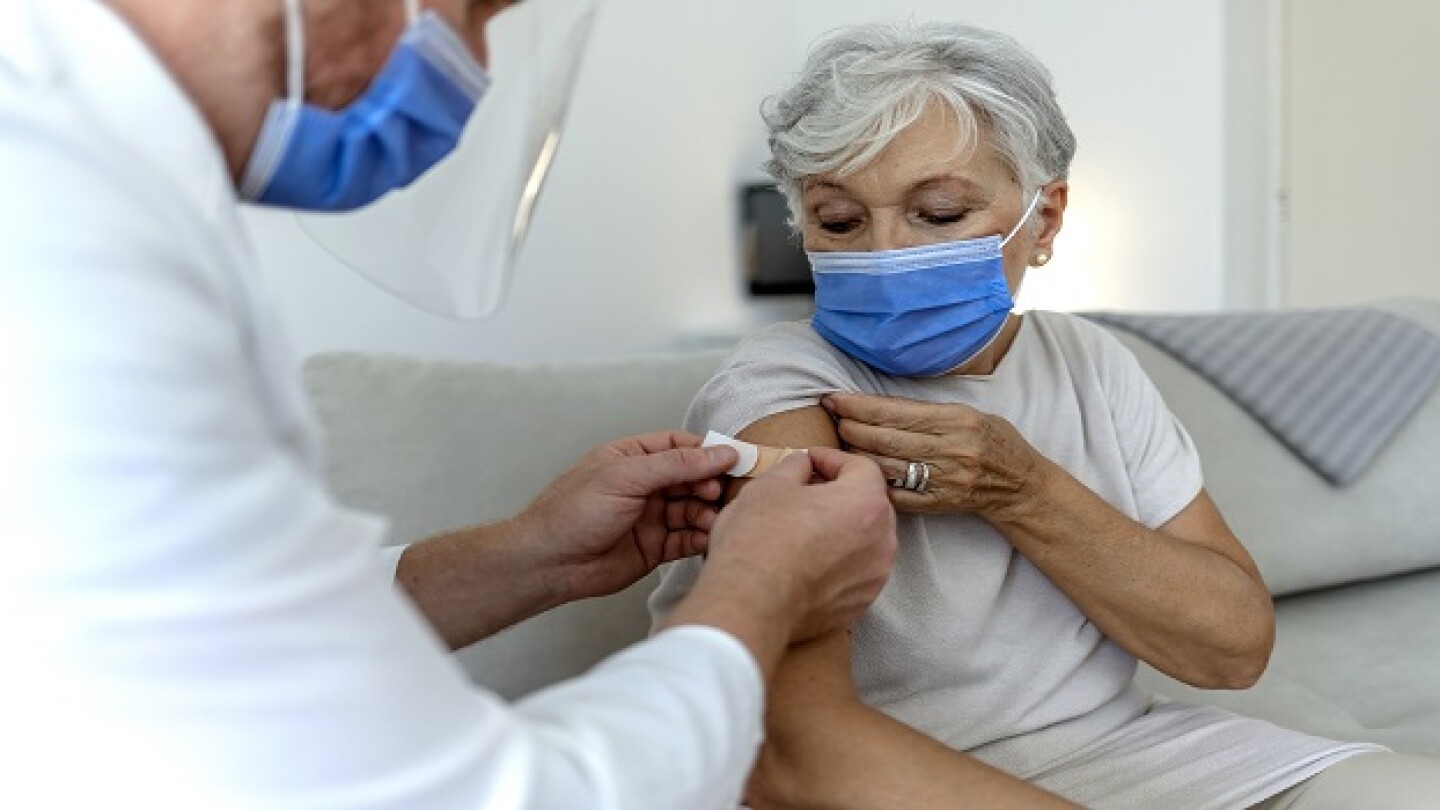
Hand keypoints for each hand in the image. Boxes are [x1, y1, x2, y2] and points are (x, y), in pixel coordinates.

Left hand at [514, 432, 738, 601]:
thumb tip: (718, 453)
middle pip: (692, 479)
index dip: (707, 452)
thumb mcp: (626, 476)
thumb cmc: (573, 512)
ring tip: (713, 519)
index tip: (734, 459)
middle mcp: (644, 486)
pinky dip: (700, 538)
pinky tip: (708, 538)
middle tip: (721, 493)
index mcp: (632, 458)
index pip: (680, 447)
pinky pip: (686, 539)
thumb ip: (676, 464)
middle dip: (710, 485)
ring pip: (692, 510)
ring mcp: (650, 517)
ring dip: (707, 514)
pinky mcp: (654, 548)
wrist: (550, 562)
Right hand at [707, 447, 896, 642]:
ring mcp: (873, 576)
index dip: (831, 459)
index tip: (810, 461)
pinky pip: (854, 572)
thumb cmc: (759, 542)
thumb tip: (803, 465)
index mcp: (866, 502)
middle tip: (806, 491)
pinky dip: (836, 562)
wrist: (751, 604)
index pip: (861, 467)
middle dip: (839, 493)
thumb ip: (795, 467)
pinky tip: (806, 560)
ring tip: (804, 527)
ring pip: (864, 540)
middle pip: (868, 504)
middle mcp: (881, 541)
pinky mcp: (859, 603)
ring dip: (840, 528)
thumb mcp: (769, 485)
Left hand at [823, 393, 1052, 519]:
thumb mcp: (969, 414)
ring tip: (839, 442)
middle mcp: (949, 449)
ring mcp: (943, 479)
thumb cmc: (994, 442)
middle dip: (850, 427)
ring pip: (886, 466)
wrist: (1020, 486)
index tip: (834, 398)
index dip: (859, 405)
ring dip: (855, 454)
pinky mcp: (938, 503)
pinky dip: (872, 483)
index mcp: (956, 420)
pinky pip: (896, 495)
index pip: (896, 412)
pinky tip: (857, 473)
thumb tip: (880, 405)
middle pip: (885, 438)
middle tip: (832, 419)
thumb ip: (929, 411)